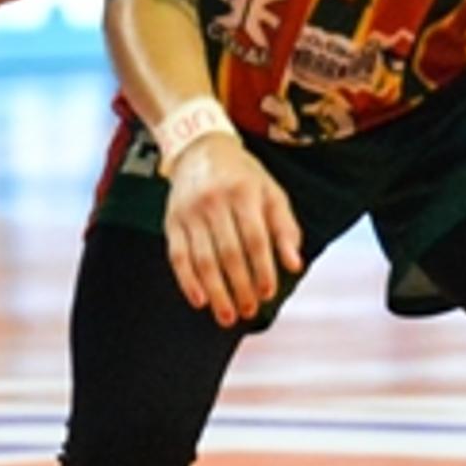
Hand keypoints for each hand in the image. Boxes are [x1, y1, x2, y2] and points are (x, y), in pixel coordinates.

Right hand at [163, 135, 302, 326]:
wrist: (200, 149)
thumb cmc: (244, 177)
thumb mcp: (272, 193)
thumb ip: (285, 228)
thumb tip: (294, 265)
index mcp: (243, 192)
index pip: (254, 238)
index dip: (262, 268)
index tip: (267, 293)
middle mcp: (214, 201)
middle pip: (228, 252)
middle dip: (239, 286)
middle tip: (248, 311)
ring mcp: (189, 211)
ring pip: (202, 259)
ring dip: (215, 291)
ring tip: (227, 316)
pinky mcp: (171, 221)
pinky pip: (177, 256)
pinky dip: (187, 281)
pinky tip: (199, 301)